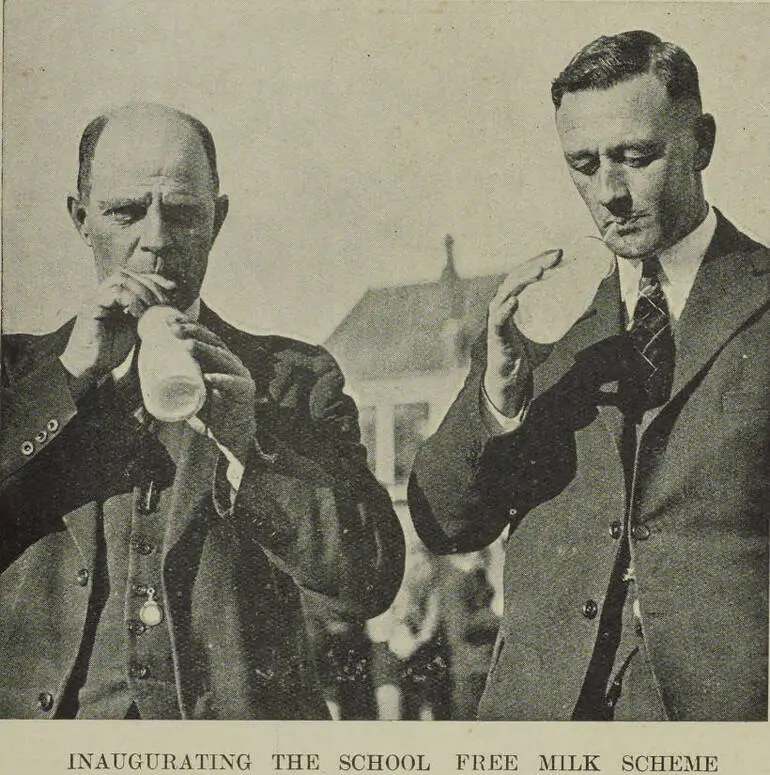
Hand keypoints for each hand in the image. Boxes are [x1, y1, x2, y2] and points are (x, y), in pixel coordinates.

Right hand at [60, 270, 174, 389]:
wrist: (91, 367)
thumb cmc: (110, 350)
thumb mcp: (134, 327)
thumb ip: (144, 313)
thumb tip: (166, 304)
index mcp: (113, 296)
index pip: (135, 276)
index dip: (154, 279)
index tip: (172, 287)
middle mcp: (102, 292)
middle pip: (129, 274)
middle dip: (150, 284)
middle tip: (162, 301)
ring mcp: (95, 297)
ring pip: (121, 279)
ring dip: (141, 291)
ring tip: (150, 309)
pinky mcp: (91, 306)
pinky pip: (114, 293)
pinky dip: (130, 299)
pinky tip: (138, 313)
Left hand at [171, 321, 256, 463]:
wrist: (232, 435)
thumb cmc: (210, 412)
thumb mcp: (191, 393)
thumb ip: (177, 383)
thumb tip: (146, 374)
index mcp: (220, 359)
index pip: (206, 336)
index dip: (190, 325)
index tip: (170, 321)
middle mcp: (232, 362)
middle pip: (214, 341)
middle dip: (194, 331)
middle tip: (174, 329)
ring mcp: (241, 375)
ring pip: (223, 358)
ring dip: (206, 350)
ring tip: (188, 345)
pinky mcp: (245, 392)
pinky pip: (234, 384)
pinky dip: (222, 381)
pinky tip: (210, 378)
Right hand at [484, 249, 560, 415]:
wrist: (512, 375)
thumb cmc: (527, 349)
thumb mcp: (552, 330)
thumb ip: (569, 319)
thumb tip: (590, 308)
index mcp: (514, 298)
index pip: (525, 272)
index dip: (540, 260)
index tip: (559, 252)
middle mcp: (503, 303)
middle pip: (517, 277)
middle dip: (536, 264)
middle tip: (556, 257)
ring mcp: (498, 318)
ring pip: (507, 292)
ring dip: (522, 281)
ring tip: (538, 272)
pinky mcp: (496, 334)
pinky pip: (499, 319)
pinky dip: (506, 309)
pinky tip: (514, 301)